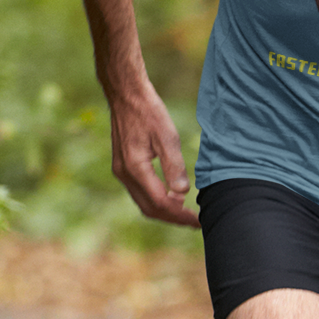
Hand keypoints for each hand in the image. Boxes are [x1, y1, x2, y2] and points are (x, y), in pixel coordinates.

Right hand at [108, 81, 199, 224]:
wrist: (126, 96)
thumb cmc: (149, 112)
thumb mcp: (167, 136)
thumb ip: (174, 165)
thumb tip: (183, 193)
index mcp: (135, 168)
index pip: (160, 203)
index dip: (180, 215)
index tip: (198, 221)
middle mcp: (124, 174)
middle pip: (149, 209)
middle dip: (173, 218)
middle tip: (195, 223)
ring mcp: (121, 171)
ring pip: (143, 203)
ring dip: (165, 211)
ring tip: (187, 213)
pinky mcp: (122, 167)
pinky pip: (139, 193)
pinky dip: (156, 200)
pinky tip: (172, 197)